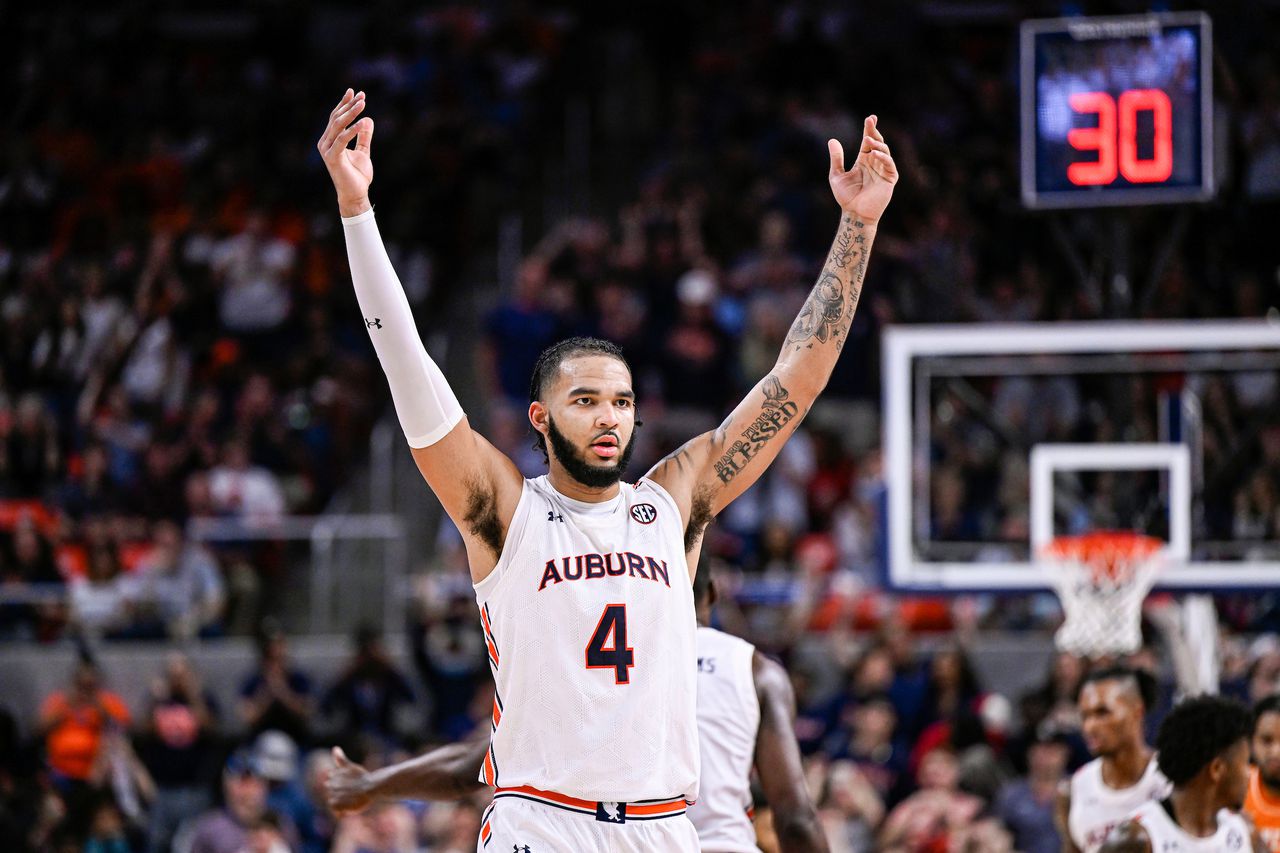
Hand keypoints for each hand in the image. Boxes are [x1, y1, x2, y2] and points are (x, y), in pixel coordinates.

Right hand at [318, 89, 374, 215]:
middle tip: (362, 95)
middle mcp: (325, 142)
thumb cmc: (357, 176)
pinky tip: (362, 122)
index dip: (345, 104)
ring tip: (363, 103)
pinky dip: (352, 130)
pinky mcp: (332, 157)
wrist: (355, 195)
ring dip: (351, 113)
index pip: (337, 118)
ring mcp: (327, 150)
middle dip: (349, 105)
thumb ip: (364, 137)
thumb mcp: (363, 152)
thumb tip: (368, 120)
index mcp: (331, 140)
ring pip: (338, 126)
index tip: (355, 92)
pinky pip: (342, 139)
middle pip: (337, 119)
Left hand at [326, 747, 373, 814]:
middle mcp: (331, 784)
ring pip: (333, 803)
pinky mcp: (337, 804)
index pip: (331, 783)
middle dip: (341, 795)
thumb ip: (341, 759)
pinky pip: (336, 811)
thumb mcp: (351, 767)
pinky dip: (341, 812)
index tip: (352, 785)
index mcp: (333, 776)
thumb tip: (334, 748)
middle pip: (332, 793)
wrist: (373, 787)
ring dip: (342, 804)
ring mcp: (334, 794)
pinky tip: (350, 809)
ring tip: (352, 802)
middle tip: (353, 794)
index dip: (342, 785)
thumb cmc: (363, 778)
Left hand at [828, 116, 897, 223]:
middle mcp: (875, 163)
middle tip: (870, 121)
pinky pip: (889, 165)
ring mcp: (883, 170)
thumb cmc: (846, 197)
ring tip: (868, 140)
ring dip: (877, 144)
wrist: (854, 214)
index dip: (869, 129)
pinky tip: (874, 154)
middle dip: (874, 131)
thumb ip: (836, 158)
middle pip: (877, 143)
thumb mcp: (837, 175)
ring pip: (884, 152)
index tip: (870, 118)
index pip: (868, 141)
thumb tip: (831, 140)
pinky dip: (883, 158)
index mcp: (863, 160)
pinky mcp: (890, 179)